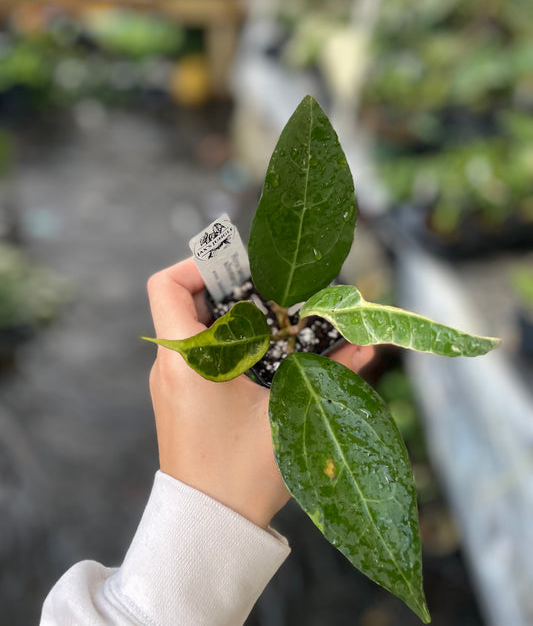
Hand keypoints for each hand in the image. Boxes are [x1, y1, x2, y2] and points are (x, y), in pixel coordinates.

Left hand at [147, 258, 373, 528]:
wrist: (208, 526)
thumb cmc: (242, 474)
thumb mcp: (290, 416)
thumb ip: (332, 374)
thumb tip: (368, 345)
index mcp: (186, 360)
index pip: (168, 284)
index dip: (199, 263)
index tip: (241, 268)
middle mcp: (170, 365)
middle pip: (185, 300)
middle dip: (228, 287)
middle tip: (271, 292)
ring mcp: (171, 382)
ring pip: (192, 326)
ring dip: (229, 316)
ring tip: (271, 321)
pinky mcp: (179, 398)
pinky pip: (195, 352)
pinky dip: (224, 340)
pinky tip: (261, 354)